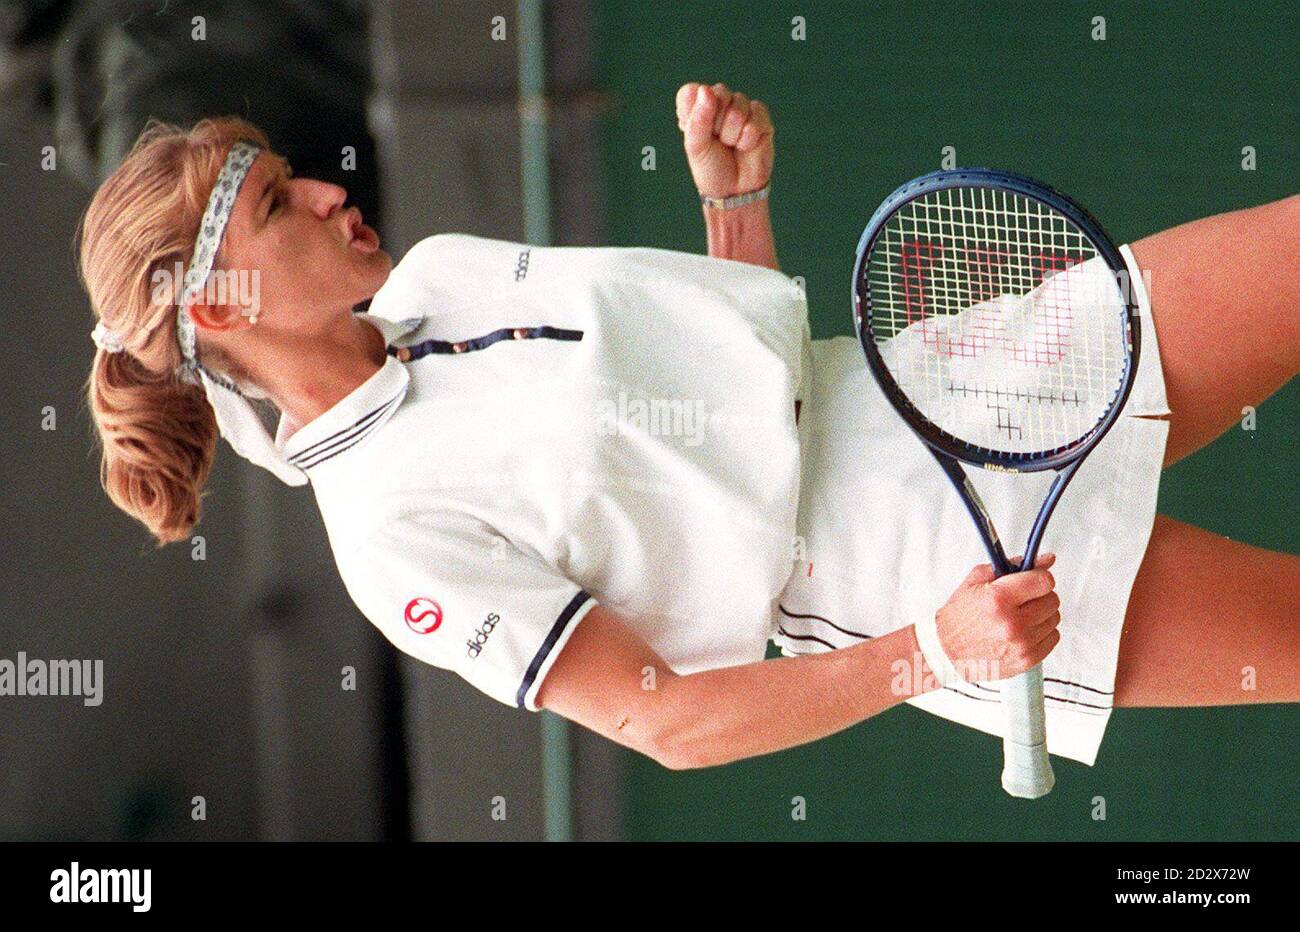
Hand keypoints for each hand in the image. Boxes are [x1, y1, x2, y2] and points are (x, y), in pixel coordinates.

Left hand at [675, 81, 773, 199]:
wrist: (735, 191)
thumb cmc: (711, 168)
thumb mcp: (696, 147)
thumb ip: (697, 119)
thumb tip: (706, 90)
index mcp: (696, 107)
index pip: (691, 91)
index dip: (695, 112)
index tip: (699, 134)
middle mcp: (718, 102)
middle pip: (718, 93)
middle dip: (717, 123)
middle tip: (718, 141)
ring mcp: (741, 107)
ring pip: (738, 106)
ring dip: (733, 134)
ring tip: (732, 146)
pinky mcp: (760, 116)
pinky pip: (756, 116)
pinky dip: (748, 138)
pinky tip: (746, 146)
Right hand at [933, 553, 1060, 679]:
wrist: (946, 651)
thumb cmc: (960, 615)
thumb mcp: (976, 581)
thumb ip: (1011, 565)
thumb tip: (1047, 560)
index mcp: (998, 598)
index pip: (1044, 581)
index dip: (1039, 577)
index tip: (1032, 580)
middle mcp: (1012, 622)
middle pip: (1052, 600)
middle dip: (1039, 596)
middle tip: (1022, 599)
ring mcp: (1021, 643)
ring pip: (1054, 619)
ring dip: (1041, 615)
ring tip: (1021, 616)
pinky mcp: (1027, 660)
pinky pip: (1053, 638)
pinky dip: (1042, 633)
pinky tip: (1024, 631)